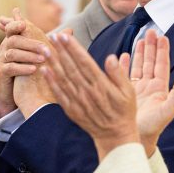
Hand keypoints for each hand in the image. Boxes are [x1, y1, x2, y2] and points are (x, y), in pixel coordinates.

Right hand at [0, 9, 48, 116]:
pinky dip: (23, 68)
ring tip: (42, 59)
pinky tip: (34, 70)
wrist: (14, 92)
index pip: (11, 28)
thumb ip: (52, 41)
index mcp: (14, 40)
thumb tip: (70, 30)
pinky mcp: (2, 73)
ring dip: (28, 55)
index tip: (24, 23)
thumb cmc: (29, 68)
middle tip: (45, 48)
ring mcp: (2, 60)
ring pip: (12, 53)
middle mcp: (6, 48)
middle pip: (14, 39)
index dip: (16, 24)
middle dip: (30, 43)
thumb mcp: (38, 53)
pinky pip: (10, 68)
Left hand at [42, 30, 173, 158]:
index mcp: (102, 85)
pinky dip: (51, 81)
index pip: (85, 62)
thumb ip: (119, 74)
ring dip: (53, 63)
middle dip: (61, 50)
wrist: (115, 137)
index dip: (73, 48)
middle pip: (71, 67)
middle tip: (53, 36)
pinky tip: (44, 70)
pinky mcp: (71, 110)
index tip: (65, 36)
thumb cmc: (124, 111)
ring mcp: (78, 102)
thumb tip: (110, 57)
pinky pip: (59, 94)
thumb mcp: (129, 92)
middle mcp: (88, 92)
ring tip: (45, 49)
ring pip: (63, 78)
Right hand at [129, 30, 173, 154]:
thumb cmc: (153, 127)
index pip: (162, 64)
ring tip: (140, 40)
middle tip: (151, 32)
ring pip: (139, 66)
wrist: (135, 138)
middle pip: (150, 61)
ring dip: (139, 53)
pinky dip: (124, 65)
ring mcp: (137, 89)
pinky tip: (124, 56)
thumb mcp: (168, 110)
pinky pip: (125, 75)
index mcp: (160, 88)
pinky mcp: (125, 92)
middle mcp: (149, 86)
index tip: (163, 36)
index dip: (162, 50)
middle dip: (151, 46)